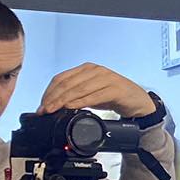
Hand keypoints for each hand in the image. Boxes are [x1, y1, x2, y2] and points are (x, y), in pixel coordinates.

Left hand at [39, 63, 154, 117]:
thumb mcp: (90, 94)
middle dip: (53, 98)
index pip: (61, 78)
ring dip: (63, 101)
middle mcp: (95, 70)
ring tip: (53, 110)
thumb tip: (52, 106)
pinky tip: (72, 107)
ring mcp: (107, 78)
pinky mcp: (116, 89)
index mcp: (86, 69)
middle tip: (44, 111)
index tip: (41, 106)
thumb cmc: (112, 97)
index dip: (48, 92)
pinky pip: (95, 95)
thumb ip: (74, 95)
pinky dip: (81, 102)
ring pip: (78, 89)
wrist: (138, 101)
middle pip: (67, 83)